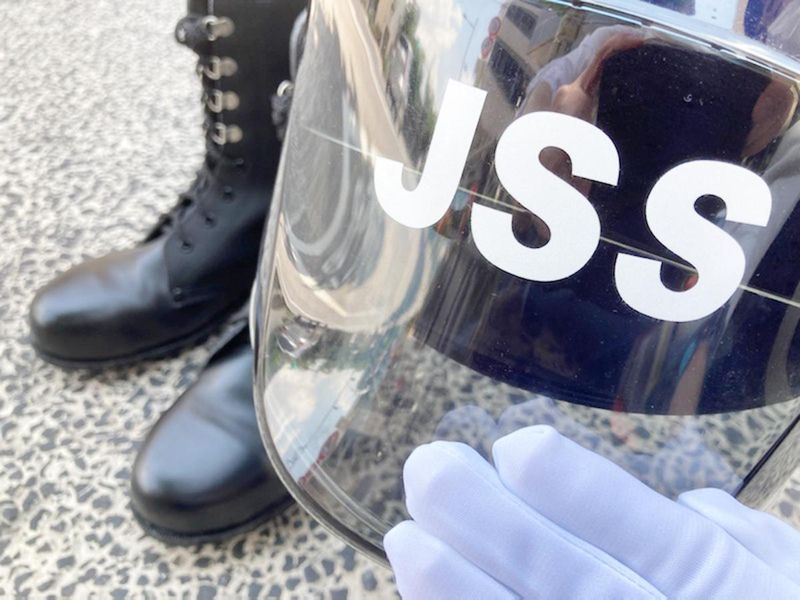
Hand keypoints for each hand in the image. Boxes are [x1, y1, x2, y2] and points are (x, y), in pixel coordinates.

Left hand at [385, 426, 799, 598]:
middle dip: (493, 525)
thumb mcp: (791, 580)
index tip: (516, 447)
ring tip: (405, 540)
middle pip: (571, 581)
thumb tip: (689, 503)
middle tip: (427, 468)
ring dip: (462, 593)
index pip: (648, 536)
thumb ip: (746, 547)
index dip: (580, 492)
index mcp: (726, 591)